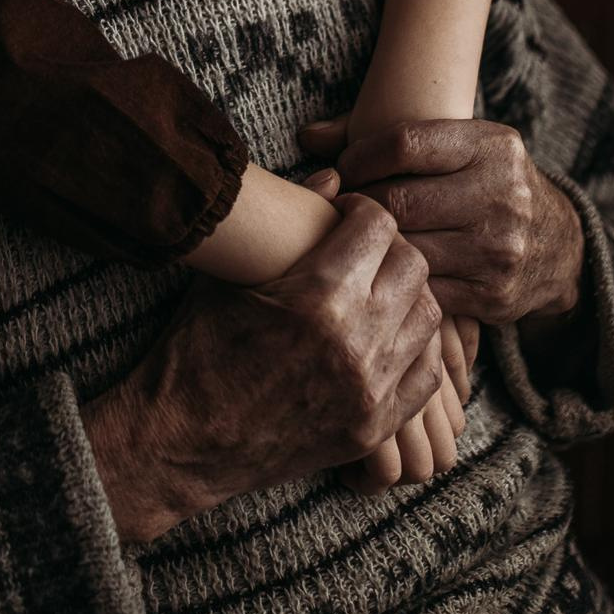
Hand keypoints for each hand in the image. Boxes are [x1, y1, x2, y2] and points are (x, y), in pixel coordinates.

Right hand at [82, 193, 443, 539]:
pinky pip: (430, 373)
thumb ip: (292, 222)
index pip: (378, 225)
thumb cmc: (197, 348)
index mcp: (317, 296)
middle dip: (391, 248)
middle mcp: (355, 342)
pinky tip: (392, 336)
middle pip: (413, 265)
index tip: (346, 215)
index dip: (362, 209)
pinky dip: (418, 347)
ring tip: (379, 292)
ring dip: (408, 295)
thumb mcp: (234, 277)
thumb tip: (334, 171)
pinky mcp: (375, 426)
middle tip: (366, 251)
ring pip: (429, 316)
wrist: (183, 441)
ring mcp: (370, 389)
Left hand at [298, 116, 583, 327]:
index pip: (404, 143)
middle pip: (398, 202)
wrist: (561, 247)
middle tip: (343, 210)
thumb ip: (389, 136)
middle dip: (360, 206)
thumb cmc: (489, 184)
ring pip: (405, 249)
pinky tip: (385, 271)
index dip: (358, 156)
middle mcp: (500, 194)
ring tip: (360, 239)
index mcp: (491, 146)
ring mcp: (498, 248)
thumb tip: (307, 134)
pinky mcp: (492, 294)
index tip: (345, 168)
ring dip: (374, 247)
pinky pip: (422, 290)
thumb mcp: (463, 146)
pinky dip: (397, 281)